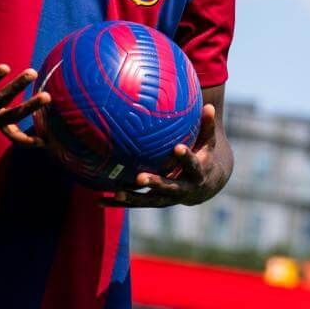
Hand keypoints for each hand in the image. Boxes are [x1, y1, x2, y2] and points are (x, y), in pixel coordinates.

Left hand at [103, 103, 226, 207]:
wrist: (203, 188)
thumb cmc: (203, 157)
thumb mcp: (208, 144)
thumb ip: (207, 126)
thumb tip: (210, 105)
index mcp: (196, 173)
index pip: (192, 164)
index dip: (185, 157)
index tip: (177, 147)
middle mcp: (182, 189)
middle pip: (168, 188)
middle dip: (155, 183)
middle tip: (140, 177)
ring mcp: (167, 198)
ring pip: (149, 200)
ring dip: (133, 198)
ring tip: (116, 193)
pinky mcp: (154, 201)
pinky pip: (135, 203)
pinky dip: (117, 203)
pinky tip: (99, 200)